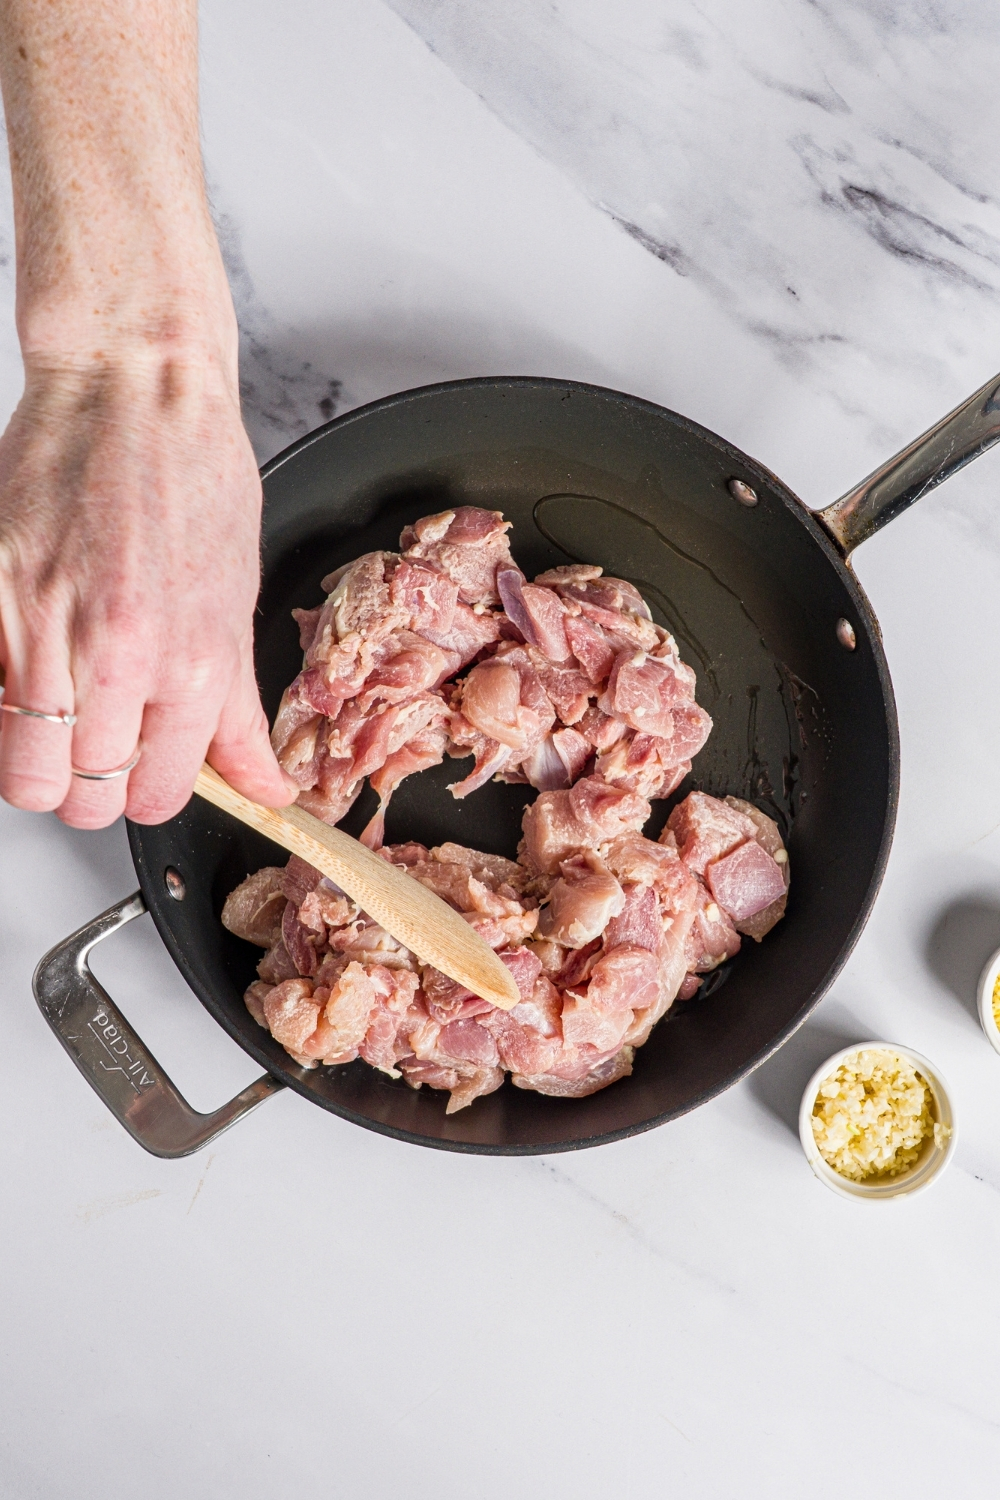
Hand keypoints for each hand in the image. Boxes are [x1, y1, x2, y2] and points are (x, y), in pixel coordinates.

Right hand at [0, 346, 295, 827]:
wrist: (136, 386)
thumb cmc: (194, 478)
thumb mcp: (237, 604)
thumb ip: (238, 713)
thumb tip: (266, 788)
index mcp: (192, 663)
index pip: (153, 797)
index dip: (142, 793)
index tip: (139, 771)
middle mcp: (119, 654)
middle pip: (80, 800)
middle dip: (84, 788)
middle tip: (93, 747)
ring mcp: (43, 624)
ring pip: (21, 769)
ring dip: (35, 758)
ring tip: (55, 716)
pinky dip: (0, 697)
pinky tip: (24, 670)